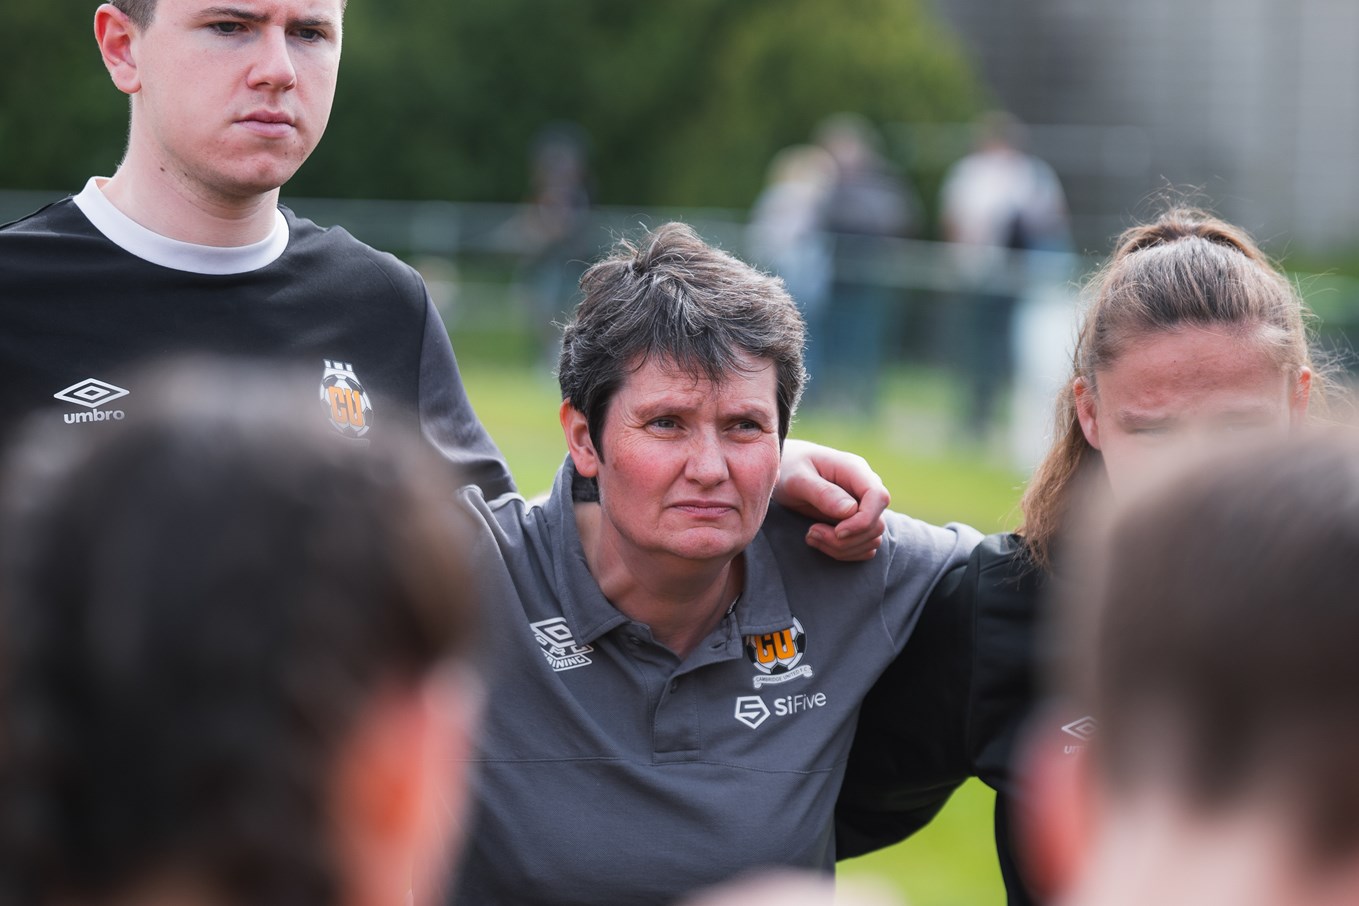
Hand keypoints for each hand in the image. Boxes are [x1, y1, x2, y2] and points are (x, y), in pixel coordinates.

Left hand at [774, 439, 888, 560]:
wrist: (785, 470)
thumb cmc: (789, 469)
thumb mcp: (797, 478)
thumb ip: (822, 492)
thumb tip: (851, 510)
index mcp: (855, 470)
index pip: (879, 497)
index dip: (864, 521)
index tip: (837, 532)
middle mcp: (864, 488)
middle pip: (876, 524)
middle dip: (846, 540)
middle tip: (811, 533)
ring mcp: (864, 506)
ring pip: (872, 539)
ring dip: (842, 548)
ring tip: (811, 536)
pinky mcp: (858, 522)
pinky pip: (864, 547)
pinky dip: (844, 552)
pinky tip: (820, 541)